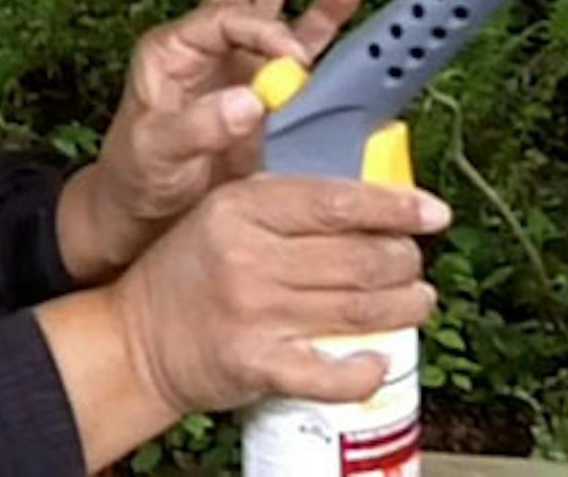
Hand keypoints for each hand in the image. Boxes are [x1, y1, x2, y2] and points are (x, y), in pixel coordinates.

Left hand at [59, 0, 367, 279]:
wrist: (139, 217)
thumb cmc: (135, 182)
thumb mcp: (155, 155)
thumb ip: (197, 128)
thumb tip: (249, 101)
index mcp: (174, 49)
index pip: (229, 14)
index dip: (265, 30)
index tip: (293, 62)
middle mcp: (204, 42)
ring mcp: (233, 59)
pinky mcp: (259, 84)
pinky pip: (299, 37)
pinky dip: (324, 12)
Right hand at [113, 175, 447, 414]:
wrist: (136, 337)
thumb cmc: (187, 273)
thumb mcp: (223, 213)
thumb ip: (284, 201)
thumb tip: (367, 197)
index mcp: (241, 208)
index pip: (337, 201)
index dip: (395, 206)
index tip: (432, 212)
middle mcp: (248, 258)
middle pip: (358, 257)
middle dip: (404, 261)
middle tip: (413, 263)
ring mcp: (254, 313)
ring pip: (358, 310)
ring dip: (403, 308)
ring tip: (416, 301)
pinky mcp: (255, 364)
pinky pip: (329, 372)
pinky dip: (364, 369)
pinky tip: (378, 359)